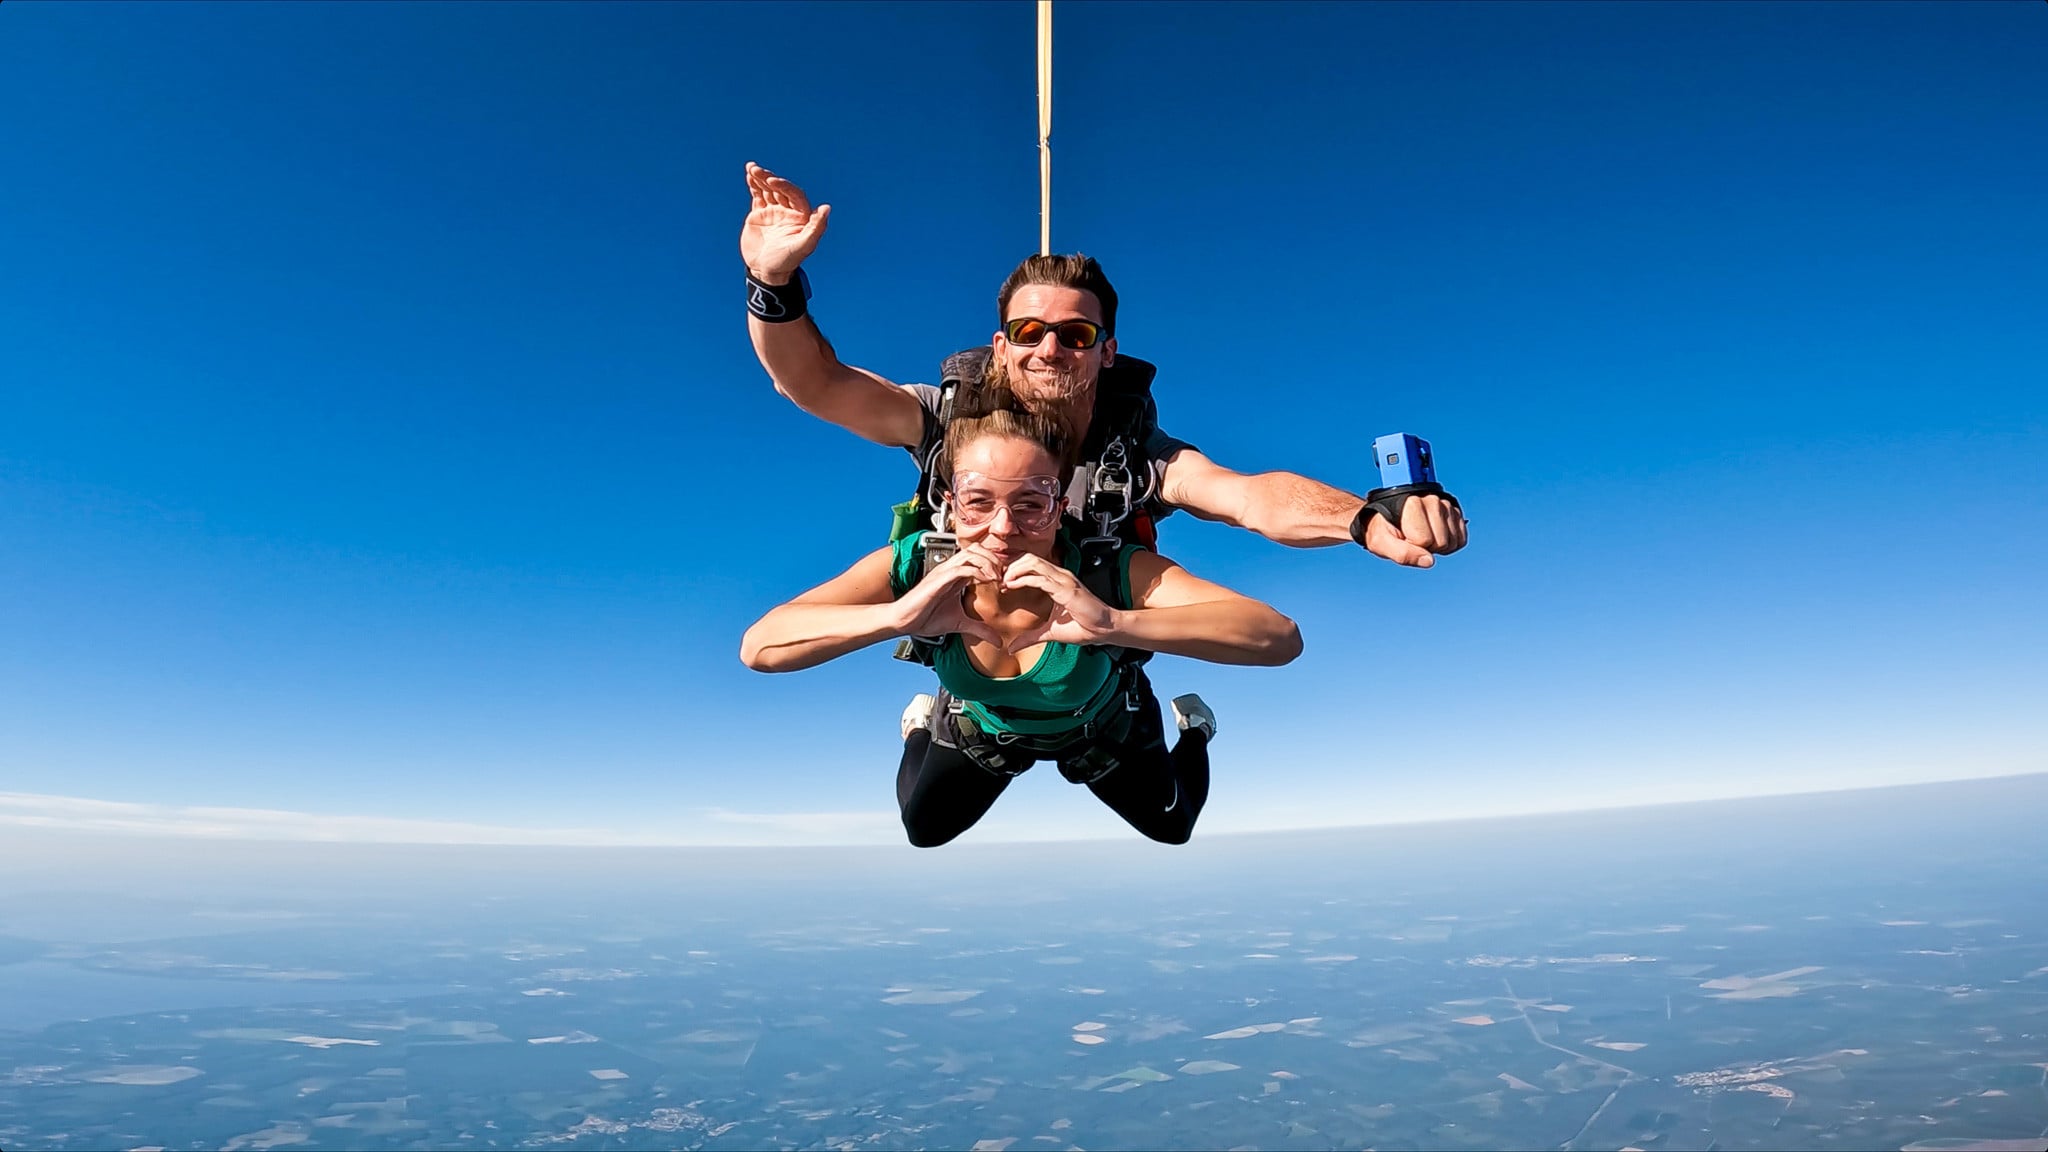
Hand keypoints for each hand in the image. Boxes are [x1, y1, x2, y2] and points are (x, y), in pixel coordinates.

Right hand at [741, 162, 829, 283]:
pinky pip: (758, 196)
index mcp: (801, 216)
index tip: (771, 181)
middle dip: (768, 178)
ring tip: (751, 168)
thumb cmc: (787, 261)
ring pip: (768, 190)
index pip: (794, 194)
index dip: (783, 186)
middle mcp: (788, 211)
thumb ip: (816, 227)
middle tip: (757, 170)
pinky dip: (753, 185)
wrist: (766, 271)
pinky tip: (749, 175)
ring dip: (760, 178)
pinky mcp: (760, 214)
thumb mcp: (802, 246)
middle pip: (779, 189)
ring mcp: (774, 211)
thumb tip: (826, 207)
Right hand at [895, 545, 1002, 644]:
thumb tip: (998, 641)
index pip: (979, 557)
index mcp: (956, 575)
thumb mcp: (960, 624)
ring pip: (971, 553)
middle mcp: (950, 569)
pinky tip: (986, 581)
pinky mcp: (938, 580)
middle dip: (994, 560)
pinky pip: (961, 568)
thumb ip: (980, 629)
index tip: (1005, 582)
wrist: (903, 621)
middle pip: (977, 549)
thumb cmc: (925, 618)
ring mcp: (944, 572)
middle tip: (1004, 577)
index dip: (995, 565)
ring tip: (997, 578)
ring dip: (988, 563)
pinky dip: (977, 572)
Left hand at [997, 554, 1118, 649]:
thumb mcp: (1049, 633)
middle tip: (1000, 581)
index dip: (1015, 571)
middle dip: (1012, 567)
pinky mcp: (1066, 588)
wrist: (1103, 630)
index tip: (1003, 585)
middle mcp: (1060, 576)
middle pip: (1030, 558)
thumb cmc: (1083, 627)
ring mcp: (1064, 580)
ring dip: (1014, 570)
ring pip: (1033, 562)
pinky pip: (1040, 578)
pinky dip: (1022, 579)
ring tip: (1004, 582)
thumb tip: (1012, 648)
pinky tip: (1012, 586)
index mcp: (1057, 580)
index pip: (1032, 565)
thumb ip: (1030, 638)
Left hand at [1364, 493, 1468, 567]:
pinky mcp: (1454, 510)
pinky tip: (1436, 536)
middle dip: (1428, 547)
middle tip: (1412, 538)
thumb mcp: (1381, 543)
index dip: (1412, 547)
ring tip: (1423, 535)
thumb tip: (1428, 561)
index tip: (1402, 538)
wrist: (1384, 516)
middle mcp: (1431, 499)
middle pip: (1442, 542)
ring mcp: (1445, 503)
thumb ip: (1402, 553)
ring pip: (1454, 541)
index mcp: (1412, 504)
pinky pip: (1462, 538)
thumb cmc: (1381, 530)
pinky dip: (1451, 543)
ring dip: (1439, 545)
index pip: (1425, 541)